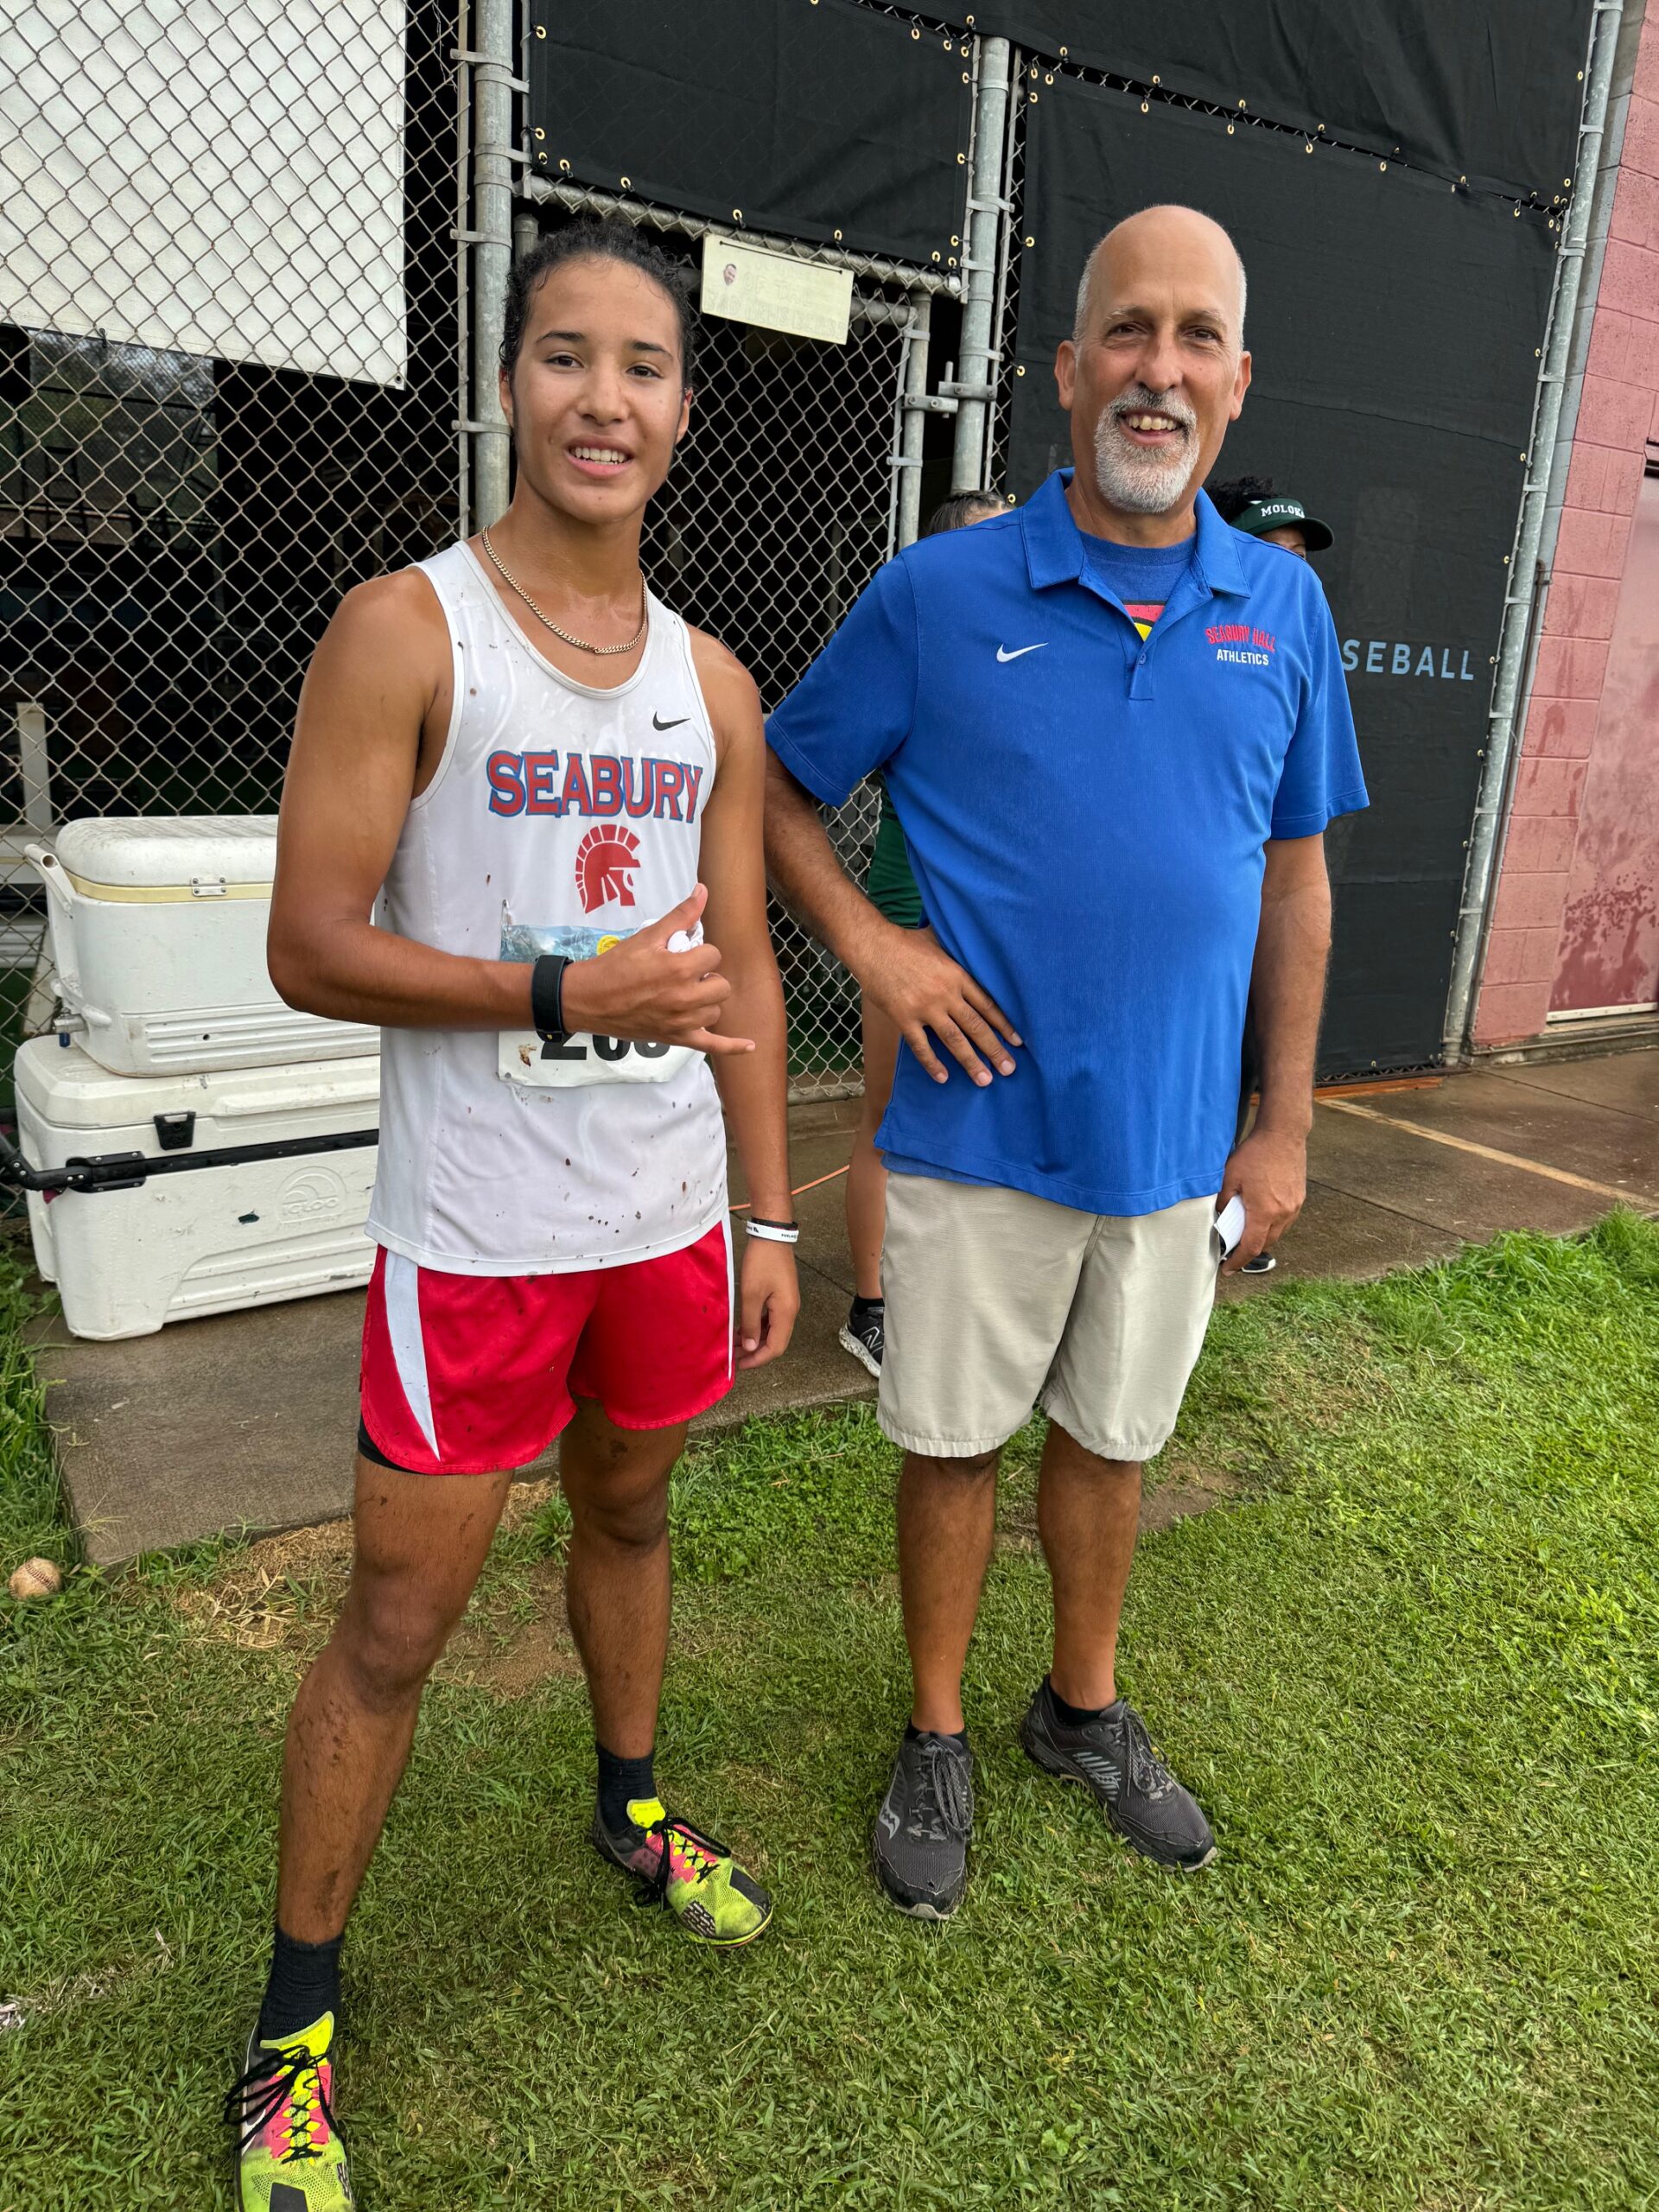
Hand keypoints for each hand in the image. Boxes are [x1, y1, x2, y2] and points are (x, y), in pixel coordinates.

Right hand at [558, 885, 752, 1056]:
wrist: (589, 999)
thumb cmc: (616, 966)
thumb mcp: (648, 936)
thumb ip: (681, 916)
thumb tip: (703, 891)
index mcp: (679, 969)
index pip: (714, 955)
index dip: (700, 952)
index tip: (683, 954)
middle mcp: (685, 998)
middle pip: (721, 985)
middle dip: (707, 977)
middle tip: (685, 974)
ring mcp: (682, 1022)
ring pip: (716, 1010)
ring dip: (706, 1001)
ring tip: (685, 994)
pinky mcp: (677, 1039)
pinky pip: (712, 1046)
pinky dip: (733, 1047)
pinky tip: (750, 1045)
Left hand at [736, 1236, 798, 1368]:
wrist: (772, 1235)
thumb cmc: (761, 1262)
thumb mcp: (751, 1294)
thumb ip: (751, 1322)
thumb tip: (752, 1347)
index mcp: (786, 1313)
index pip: (776, 1347)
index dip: (758, 1359)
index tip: (739, 1365)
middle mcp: (790, 1311)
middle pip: (775, 1341)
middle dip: (755, 1352)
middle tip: (733, 1357)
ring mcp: (786, 1303)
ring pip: (772, 1330)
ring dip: (755, 1339)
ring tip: (734, 1344)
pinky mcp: (780, 1295)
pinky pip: (770, 1318)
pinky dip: (757, 1326)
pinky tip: (742, 1327)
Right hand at [859, 922, 1021, 1086]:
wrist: (873, 946)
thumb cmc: (906, 942)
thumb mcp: (940, 941)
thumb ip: (958, 953)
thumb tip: (975, 948)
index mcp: (957, 975)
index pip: (988, 1006)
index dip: (1004, 1025)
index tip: (1018, 1042)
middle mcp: (945, 994)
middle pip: (976, 1027)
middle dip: (994, 1050)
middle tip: (1009, 1070)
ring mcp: (925, 1008)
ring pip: (954, 1040)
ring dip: (971, 1062)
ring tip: (984, 1080)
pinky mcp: (904, 1018)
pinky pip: (921, 1046)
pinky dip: (932, 1063)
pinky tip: (943, 1078)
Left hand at [1217, 1126, 1306, 1272]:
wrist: (1283, 1135)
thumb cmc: (1255, 1153)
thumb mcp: (1229, 1176)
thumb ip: (1223, 1201)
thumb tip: (1221, 1217)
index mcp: (1264, 1211)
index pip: (1251, 1247)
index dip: (1238, 1262)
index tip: (1228, 1269)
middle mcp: (1283, 1213)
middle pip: (1266, 1243)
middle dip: (1249, 1251)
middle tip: (1233, 1252)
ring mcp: (1294, 1207)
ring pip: (1278, 1234)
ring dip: (1262, 1238)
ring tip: (1246, 1234)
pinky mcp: (1299, 1199)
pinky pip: (1286, 1221)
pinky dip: (1272, 1225)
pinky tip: (1261, 1218)